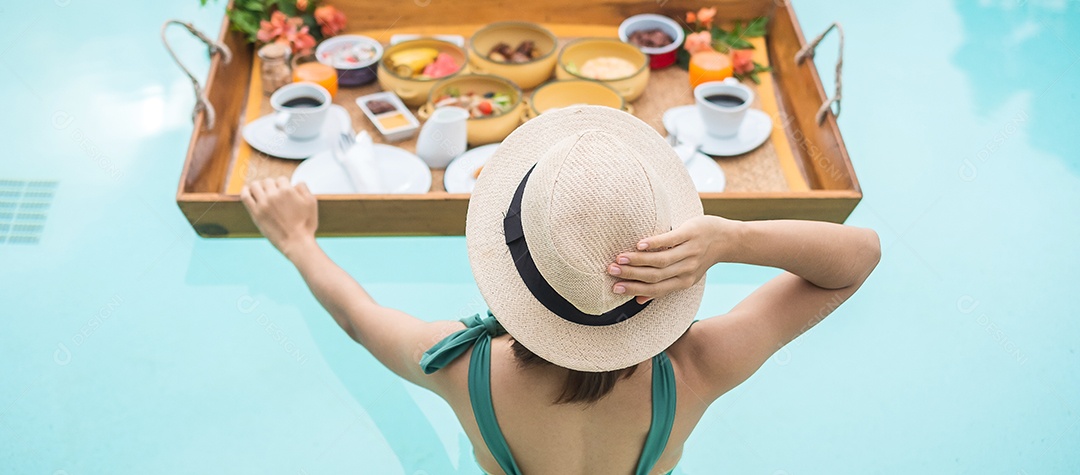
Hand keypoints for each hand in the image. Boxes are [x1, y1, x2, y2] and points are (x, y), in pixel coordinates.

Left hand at [241, 177, 317, 258]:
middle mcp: (273, 195)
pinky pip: (245, 196)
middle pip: (268, 181)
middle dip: (272, 186)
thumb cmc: (306, 224)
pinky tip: (248, 191)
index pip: (281, 179)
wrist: (296, 242)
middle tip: (275, 194)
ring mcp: (263, 204)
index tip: (285, 193)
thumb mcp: (311, 202)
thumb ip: (303, 188)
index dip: (284, 185)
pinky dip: (245, 191)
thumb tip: (294, 182)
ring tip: (262, 193)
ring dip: (259, 187)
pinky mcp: (255, 213)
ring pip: (255, 185)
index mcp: (287, 191)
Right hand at [607, 215, 738, 303]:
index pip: (655, 289)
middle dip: (631, 275)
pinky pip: (670, 241)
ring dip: (638, 260)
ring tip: (619, 258)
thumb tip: (638, 301)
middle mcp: (686, 270)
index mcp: (683, 282)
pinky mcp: (690, 234)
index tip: (614, 288)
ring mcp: (689, 252)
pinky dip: (654, 244)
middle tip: (610, 271)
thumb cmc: (701, 256)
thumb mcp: (685, 275)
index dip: (634, 290)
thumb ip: (663, 286)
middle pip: (655, 276)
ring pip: (661, 261)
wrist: (727, 239)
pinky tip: (639, 244)